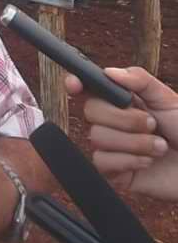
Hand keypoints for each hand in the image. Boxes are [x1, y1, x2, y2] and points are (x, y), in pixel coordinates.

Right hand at [65, 67, 177, 200]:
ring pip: (97, 137)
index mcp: (122, 101)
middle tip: (152, 124)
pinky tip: (148, 161)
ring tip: (158, 147)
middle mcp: (112, 122)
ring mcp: (111, 146)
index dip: (76, 83)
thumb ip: (140, 80)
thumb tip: (109, 71)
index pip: (89, 88)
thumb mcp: (169, 100)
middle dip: (124, 118)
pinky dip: (129, 160)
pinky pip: (102, 160)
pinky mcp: (113, 171)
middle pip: (90, 111)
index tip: (74, 84)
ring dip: (134, 142)